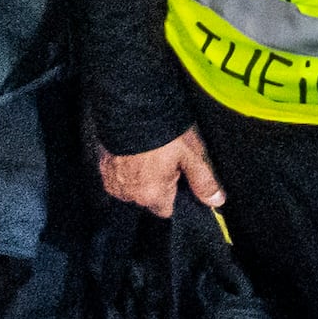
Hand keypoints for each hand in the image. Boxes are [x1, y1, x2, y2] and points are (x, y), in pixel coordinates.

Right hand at [98, 128, 223, 216]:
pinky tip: (135, 149)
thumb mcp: (192, 155)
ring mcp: (112, 180)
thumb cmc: (164, 133)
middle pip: (148, 198)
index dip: (176, 195)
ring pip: (132, 186)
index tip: (180, 177)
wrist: (131, 108)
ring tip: (151, 152)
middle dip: (158, 184)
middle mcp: (128, 194)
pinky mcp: (102, 165)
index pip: (166, 210)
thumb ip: (204, 182)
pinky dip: (125, 165)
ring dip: (140, 175)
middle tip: (167, 158)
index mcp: (151, 195)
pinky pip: (117, 173)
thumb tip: (216, 202)